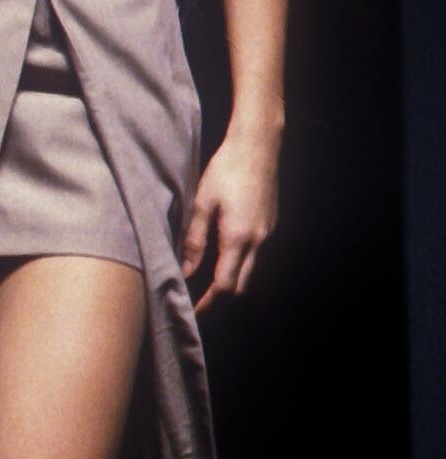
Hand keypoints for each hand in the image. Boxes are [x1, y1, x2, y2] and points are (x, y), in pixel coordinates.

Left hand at [181, 129, 277, 314]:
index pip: (225, 285)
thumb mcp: (202, 203)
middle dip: (221, 300)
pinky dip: (241, 268)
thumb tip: (186, 270)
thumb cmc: (226, 169)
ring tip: (207, 288)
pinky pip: (257, 258)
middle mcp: (259, 241)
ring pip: (251, 274)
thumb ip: (194, 240)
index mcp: (238, 238)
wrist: (258, 146)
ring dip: (232, 285)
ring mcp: (269, 234)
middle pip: (242, 287)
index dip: (209, 303)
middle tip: (199, 305)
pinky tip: (224, 262)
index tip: (193, 312)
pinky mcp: (271, 225)